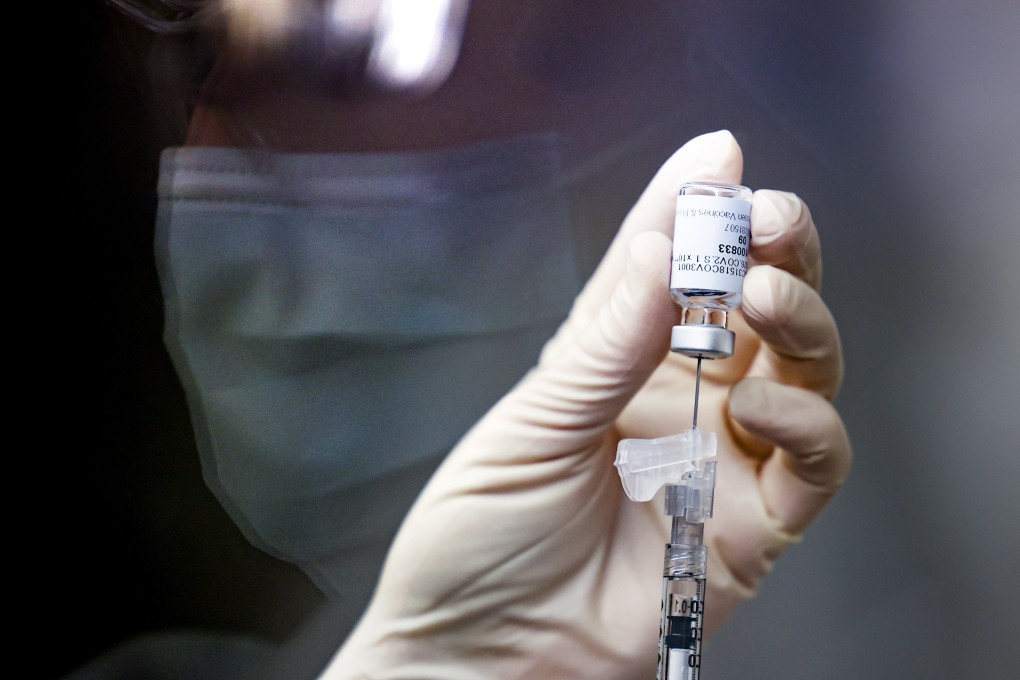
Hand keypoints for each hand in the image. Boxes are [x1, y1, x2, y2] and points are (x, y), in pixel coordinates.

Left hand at [323, 130, 850, 679]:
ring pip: (804, 371)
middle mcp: (679, 400)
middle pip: (756, 306)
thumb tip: (668, 243)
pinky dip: (810, 425)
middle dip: (774, 250)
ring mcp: (720, 460)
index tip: (717, 156)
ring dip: (802, 319)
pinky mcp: (752, 529)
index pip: (665, 269)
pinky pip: (814, 467)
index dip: (692, 210)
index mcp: (614, 362)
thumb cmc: (480, 538)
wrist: (478, 654)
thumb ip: (609, 341)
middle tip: (768, 219)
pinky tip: (769, 403)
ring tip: (763, 292)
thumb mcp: (532, 425)